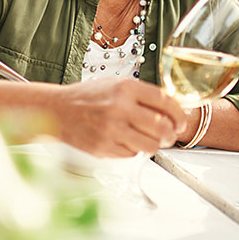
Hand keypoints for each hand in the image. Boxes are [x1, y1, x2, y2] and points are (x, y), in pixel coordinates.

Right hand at [55, 78, 186, 157]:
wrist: (57, 110)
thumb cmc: (87, 97)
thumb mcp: (115, 85)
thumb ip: (142, 95)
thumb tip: (172, 107)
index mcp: (125, 88)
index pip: (165, 102)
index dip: (179, 114)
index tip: (181, 121)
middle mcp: (119, 107)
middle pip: (162, 127)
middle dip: (171, 134)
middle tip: (170, 135)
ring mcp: (111, 129)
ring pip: (150, 145)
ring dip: (155, 145)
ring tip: (150, 140)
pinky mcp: (103, 147)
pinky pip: (132, 154)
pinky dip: (134, 150)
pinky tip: (127, 141)